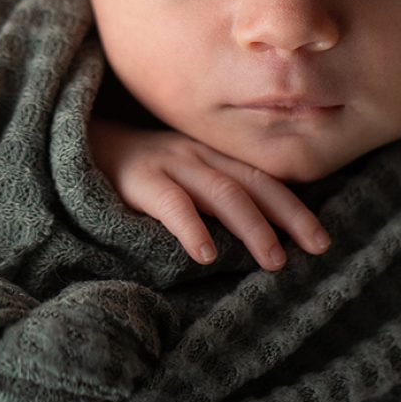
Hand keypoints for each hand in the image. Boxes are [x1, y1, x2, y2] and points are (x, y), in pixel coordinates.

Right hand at [87, 117, 331, 270]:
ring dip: (252, 226)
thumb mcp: (181, 174)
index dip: (295, 207)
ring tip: (275, 260)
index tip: (322, 239)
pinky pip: (169, 202)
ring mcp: (169, 161)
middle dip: (289, 216)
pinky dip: (190, 227)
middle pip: (254, 183)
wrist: (78, 141)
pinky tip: (205, 253)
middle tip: (317, 248)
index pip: (263, 179)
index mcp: (212, 155)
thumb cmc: (136, 171)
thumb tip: (256, 237)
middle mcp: (198, 154)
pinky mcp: (137, 178)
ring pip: (222, 191)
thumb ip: (212, 193)